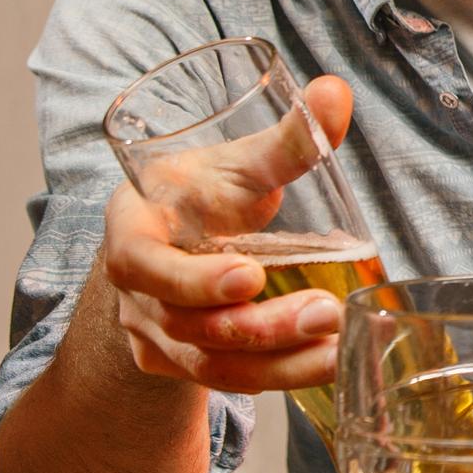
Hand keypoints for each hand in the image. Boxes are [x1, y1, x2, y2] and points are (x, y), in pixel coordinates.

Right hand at [102, 75, 356, 393]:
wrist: (176, 242)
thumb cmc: (203, 194)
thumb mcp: (237, 163)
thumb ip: (287, 138)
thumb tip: (337, 91)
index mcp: (133, 232)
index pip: (143, 265)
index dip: (190, 279)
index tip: (247, 275)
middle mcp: (138, 295)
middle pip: (191, 326)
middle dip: (262, 326)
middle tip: (325, 312)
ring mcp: (159, 336)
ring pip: (216, 365)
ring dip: (283, 362)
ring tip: (340, 346)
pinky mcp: (188, 366)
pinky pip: (234, 381)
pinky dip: (285, 378)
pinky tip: (333, 366)